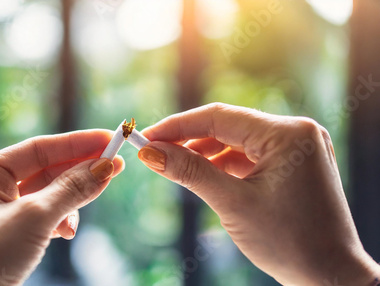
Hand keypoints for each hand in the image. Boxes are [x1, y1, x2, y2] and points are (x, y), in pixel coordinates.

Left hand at [0, 130, 124, 285]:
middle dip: (80, 169)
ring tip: (93, 199)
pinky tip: (68, 231)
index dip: (76, 143)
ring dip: (73, 199)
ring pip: (50, 193)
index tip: (108, 139)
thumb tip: (107, 166)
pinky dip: (63, 220)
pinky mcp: (15, 233)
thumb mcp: (33, 218)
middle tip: (116, 164)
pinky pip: (47, 215)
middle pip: (47, 169)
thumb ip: (72, 189)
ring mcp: (3, 211)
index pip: (38, 148)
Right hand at [139, 103, 379, 284]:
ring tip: (174, 165)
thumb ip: (190, 171)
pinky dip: (225, 164)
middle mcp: (296, 131)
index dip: (177, 126)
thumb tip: (151, 152)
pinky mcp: (294, 162)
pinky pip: (250, 155)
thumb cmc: (290, 243)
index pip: (219, 117)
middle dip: (189, 139)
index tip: (147, 136)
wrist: (331, 277)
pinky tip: (204, 174)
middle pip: (228, 126)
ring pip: (237, 140)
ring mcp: (298, 146)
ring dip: (205, 152)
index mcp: (288, 134)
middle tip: (154, 152)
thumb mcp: (232, 204)